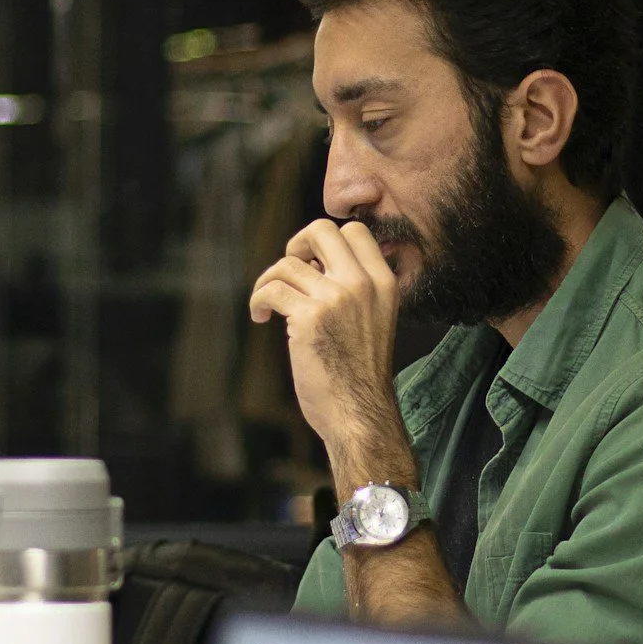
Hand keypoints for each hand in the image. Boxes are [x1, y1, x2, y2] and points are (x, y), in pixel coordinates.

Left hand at [250, 219, 403, 453]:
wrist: (359, 413)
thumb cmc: (358, 373)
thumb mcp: (373, 319)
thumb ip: (351, 289)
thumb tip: (310, 264)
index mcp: (384, 283)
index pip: (356, 231)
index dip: (326, 239)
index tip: (312, 261)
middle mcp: (362, 284)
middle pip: (321, 230)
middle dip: (296, 244)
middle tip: (289, 272)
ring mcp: (336, 298)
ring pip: (287, 264)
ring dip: (269, 280)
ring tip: (268, 306)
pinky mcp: (308, 317)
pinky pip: (271, 290)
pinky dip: (258, 300)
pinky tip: (260, 317)